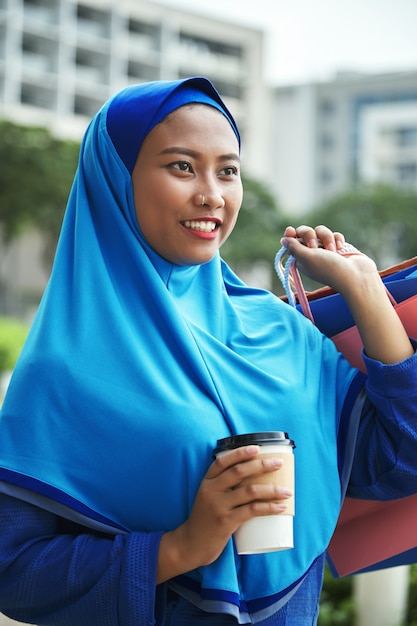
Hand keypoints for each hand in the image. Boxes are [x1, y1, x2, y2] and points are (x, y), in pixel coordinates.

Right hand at [157, 445, 291, 582]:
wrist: (191, 544)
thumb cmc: (204, 519)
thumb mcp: (207, 497)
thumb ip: (223, 487)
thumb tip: (252, 478)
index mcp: (206, 482)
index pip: (222, 461)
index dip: (240, 453)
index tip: (257, 448)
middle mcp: (211, 490)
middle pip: (239, 472)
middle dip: (261, 465)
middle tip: (278, 463)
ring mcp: (218, 506)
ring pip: (249, 491)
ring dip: (271, 490)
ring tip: (287, 491)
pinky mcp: (226, 522)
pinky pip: (252, 511)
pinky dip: (269, 508)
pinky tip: (280, 507)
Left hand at [281, 224, 376, 292]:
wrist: (355, 275)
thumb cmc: (329, 269)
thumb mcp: (307, 258)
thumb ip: (294, 247)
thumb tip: (283, 239)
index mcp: (301, 259)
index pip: (291, 243)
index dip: (290, 236)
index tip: (290, 231)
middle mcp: (312, 254)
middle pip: (305, 233)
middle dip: (309, 235)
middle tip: (314, 246)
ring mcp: (326, 250)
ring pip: (321, 231)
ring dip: (327, 238)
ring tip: (332, 251)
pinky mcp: (339, 247)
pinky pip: (335, 234)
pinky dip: (337, 240)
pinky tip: (340, 249)